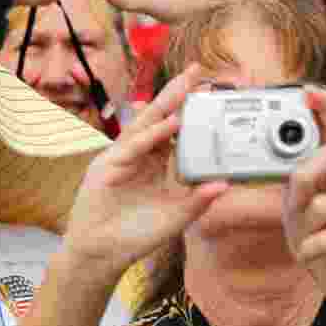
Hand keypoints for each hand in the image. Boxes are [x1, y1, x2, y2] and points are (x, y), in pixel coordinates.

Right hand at [63, 64, 229, 281]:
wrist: (101, 254)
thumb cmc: (133, 236)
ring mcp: (122, 159)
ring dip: (166, 105)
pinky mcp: (109, 166)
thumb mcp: (174, 218)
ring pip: (146, 126)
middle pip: (160, 119)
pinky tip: (171, 123)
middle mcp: (139, 157)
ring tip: (186, 85)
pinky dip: (153, 134)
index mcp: (154, 166)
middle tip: (198, 71)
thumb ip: (197, 201)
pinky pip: (135, 146)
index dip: (192, 113)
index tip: (211, 95)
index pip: (175, 133)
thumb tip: (224, 183)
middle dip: (178, 95)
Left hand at [282, 86, 325, 312]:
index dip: (325, 111)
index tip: (313, 91)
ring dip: (304, 223)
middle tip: (297, 199)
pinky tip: (309, 251)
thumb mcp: (295, 200)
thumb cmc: (311, 230)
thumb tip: (276, 150)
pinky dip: (314, 246)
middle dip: (304, 177)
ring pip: (323, 202)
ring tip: (307, 233)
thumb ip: (294, 177)